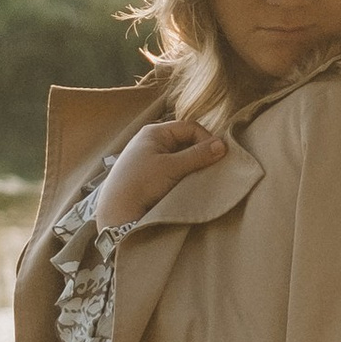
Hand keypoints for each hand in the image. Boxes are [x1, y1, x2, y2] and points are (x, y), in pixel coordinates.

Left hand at [96, 117, 229, 228]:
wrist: (116, 213)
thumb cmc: (140, 184)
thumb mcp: (172, 167)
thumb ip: (198, 155)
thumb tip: (223, 145)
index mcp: (154, 132)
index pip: (190, 127)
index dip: (206, 140)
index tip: (217, 158)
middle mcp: (152, 142)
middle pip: (186, 142)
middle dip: (200, 155)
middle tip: (211, 171)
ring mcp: (150, 159)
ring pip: (181, 158)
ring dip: (192, 168)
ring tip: (198, 181)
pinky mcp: (150, 176)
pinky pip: (174, 171)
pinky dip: (183, 177)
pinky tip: (186, 188)